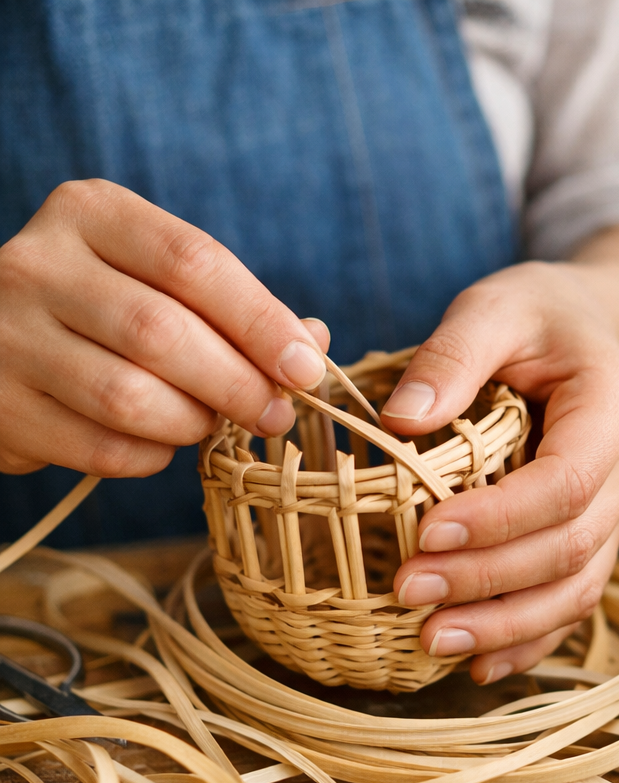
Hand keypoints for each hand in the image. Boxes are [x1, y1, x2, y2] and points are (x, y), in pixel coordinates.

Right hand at [0, 179, 328, 476]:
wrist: (0, 342)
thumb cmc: (107, 310)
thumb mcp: (163, 281)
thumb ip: (236, 307)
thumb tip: (312, 345)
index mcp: (92, 215)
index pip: (194, 262)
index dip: (262, 322)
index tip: (306, 369)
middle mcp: (38, 264)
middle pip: (162, 333)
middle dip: (238, 384)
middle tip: (276, 414)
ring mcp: (7, 335)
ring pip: (128, 397)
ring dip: (193, 424)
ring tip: (211, 423)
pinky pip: (101, 448)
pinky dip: (151, 457)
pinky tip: (160, 443)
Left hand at [383, 259, 618, 684]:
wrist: (592, 331)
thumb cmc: (539, 315)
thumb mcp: (494, 307)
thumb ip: (451, 355)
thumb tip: (399, 421)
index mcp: (614, 407)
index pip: (566, 483)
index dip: (499, 520)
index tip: (425, 535)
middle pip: (571, 546)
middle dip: (490, 580)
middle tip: (410, 595)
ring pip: (578, 587)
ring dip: (507, 624)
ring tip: (434, 641)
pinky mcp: (598, 533)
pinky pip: (573, 598)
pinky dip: (529, 636)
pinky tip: (478, 663)